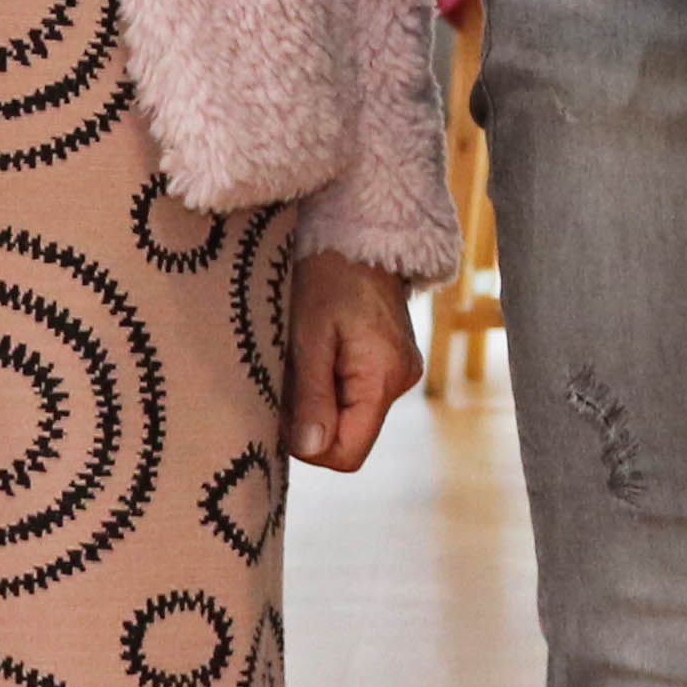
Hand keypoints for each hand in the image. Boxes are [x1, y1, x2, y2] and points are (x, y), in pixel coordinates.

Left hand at [288, 247, 422, 470]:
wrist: (358, 231)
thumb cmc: (328, 275)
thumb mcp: (308, 336)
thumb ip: (311, 395)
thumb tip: (310, 449)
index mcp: (384, 377)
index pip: (347, 454)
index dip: (309, 446)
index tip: (286, 409)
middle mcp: (401, 381)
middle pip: (348, 436)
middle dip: (310, 418)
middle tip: (290, 373)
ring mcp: (400, 372)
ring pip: (349, 416)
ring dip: (318, 399)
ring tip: (305, 355)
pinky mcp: (391, 362)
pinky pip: (355, 395)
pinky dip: (330, 384)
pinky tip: (319, 351)